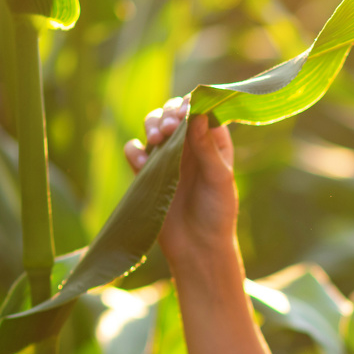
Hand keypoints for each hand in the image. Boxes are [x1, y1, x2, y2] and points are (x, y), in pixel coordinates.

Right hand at [124, 95, 238, 268]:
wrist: (197, 249)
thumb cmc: (217, 214)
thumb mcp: (219, 180)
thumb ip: (207, 148)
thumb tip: (198, 113)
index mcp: (212, 142)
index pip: (201, 110)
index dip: (191, 105)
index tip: (186, 111)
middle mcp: (189, 144)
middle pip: (173, 113)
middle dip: (168, 114)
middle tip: (169, 129)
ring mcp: (167, 157)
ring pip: (153, 126)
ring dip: (151, 125)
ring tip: (155, 140)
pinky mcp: (148, 172)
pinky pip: (134, 151)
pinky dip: (134, 150)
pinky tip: (140, 160)